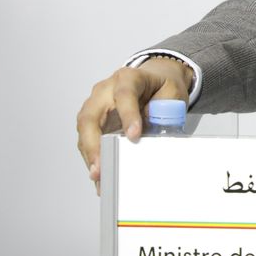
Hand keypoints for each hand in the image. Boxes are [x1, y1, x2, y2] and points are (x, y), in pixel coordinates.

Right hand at [75, 58, 192, 192]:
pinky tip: (99, 175)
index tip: (134, 136)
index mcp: (128, 78)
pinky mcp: (93, 121)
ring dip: (90, 155)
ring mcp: (95, 106)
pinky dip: (92, 158)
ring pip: (84, 131)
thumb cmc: (162, 87)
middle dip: (93, 143)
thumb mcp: (171, 94)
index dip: (128, 116)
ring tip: (98, 177)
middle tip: (100, 166)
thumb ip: (163, 113)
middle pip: (91, 116)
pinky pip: (87, 140)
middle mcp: (105, 90)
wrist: (156, 79)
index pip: (124, 95)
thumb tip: (152, 140)